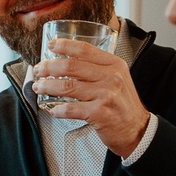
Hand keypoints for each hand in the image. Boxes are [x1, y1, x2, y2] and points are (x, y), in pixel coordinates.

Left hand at [32, 38, 149, 156]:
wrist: (137, 129)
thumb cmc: (122, 103)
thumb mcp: (117, 78)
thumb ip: (98, 68)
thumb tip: (67, 60)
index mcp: (114, 64)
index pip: (85, 50)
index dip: (65, 45)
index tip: (50, 45)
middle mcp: (111, 77)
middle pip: (71, 66)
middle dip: (49, 67)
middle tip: (38, 70)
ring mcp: (106, 95)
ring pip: (67, 86)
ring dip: (48, 86)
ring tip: (38, 87)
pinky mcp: (99, 113)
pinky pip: (71, 109)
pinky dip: (58, 109)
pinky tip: (53, 109)